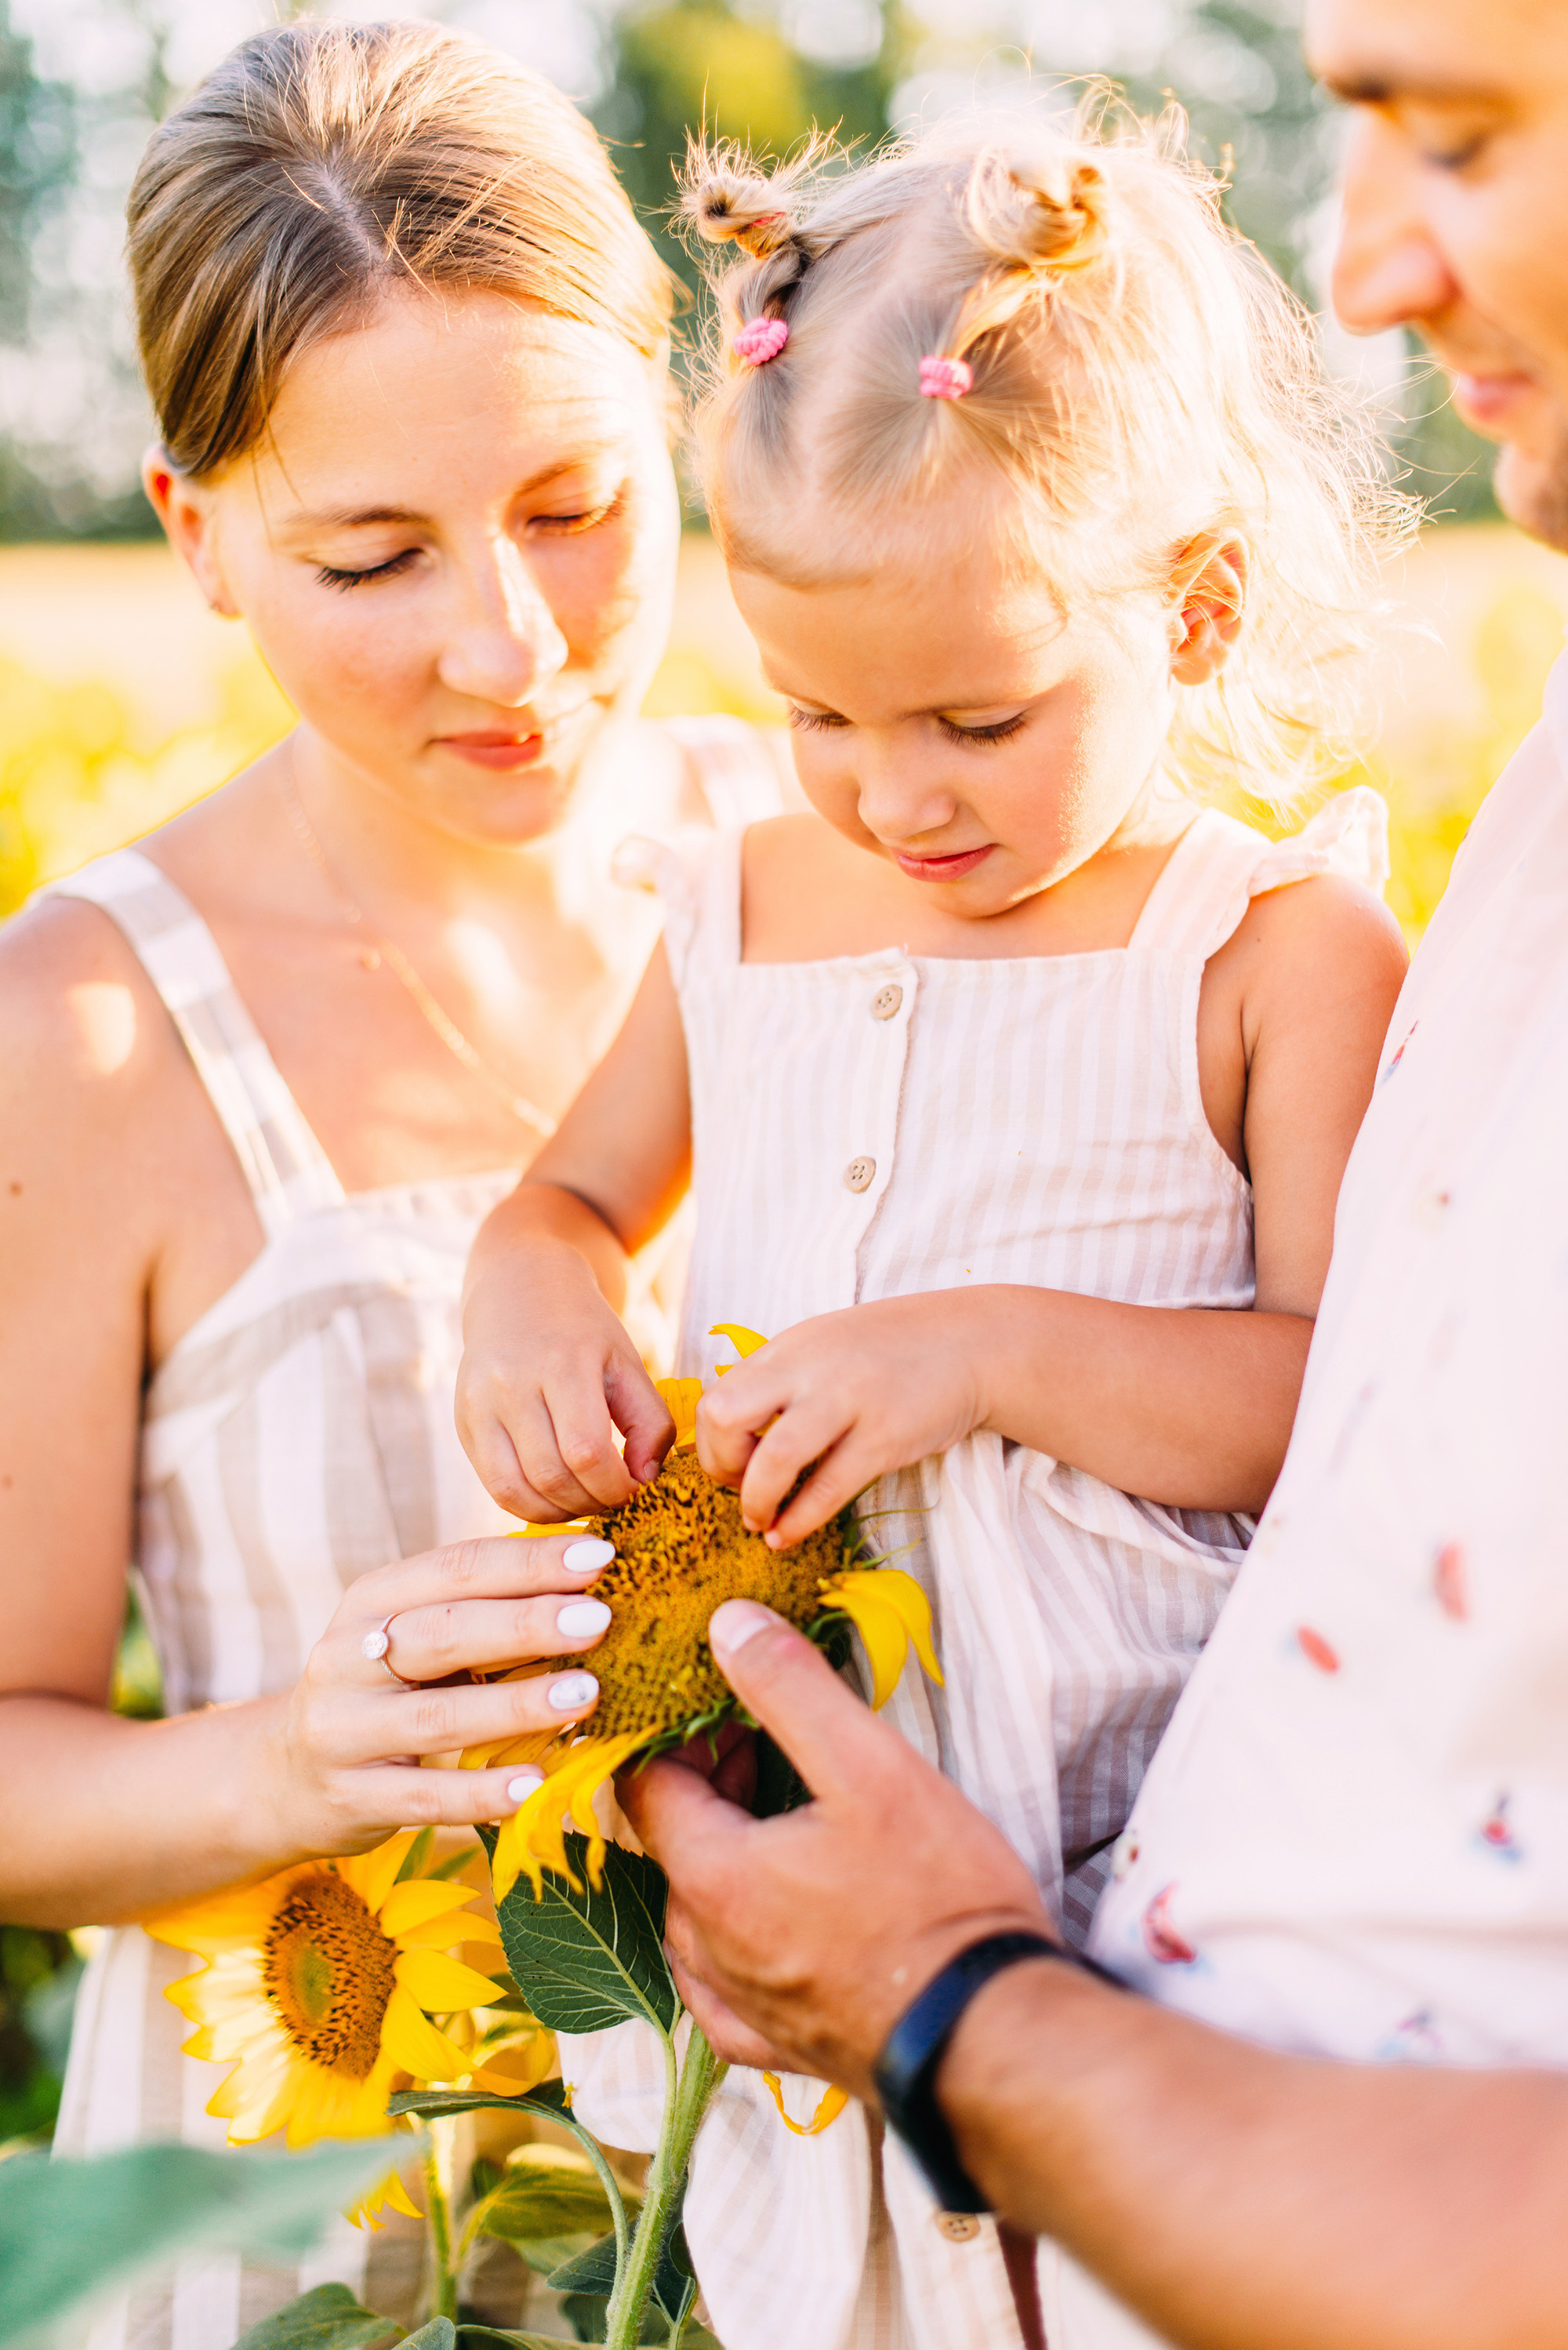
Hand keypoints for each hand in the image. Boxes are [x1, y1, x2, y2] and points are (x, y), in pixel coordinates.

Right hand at [261, 1532, 620, 1861]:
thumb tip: (588, 1572)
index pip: (456, 1567)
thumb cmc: (383, 1691)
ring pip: (438, 1716)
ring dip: (517, 1705)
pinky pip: (425, 1798)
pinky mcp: (350, 1798)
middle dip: (525, 1623)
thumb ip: (483, 1607)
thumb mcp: (414, 1636)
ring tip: (585, 1694)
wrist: (285, 1777)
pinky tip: (536, 1785)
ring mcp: (343, 1732)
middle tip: (600, 1619)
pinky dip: (482, 1792)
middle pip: (443, 1633)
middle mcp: (347, 1658)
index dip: (528, 1560)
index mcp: (372, 1600)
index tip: (600, 1554)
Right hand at [458, 1229, 673, 1518]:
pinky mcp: (464, 1423)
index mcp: (561, 1363)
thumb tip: (645, 1481)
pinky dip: (528, 1506)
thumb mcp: (628, 1364)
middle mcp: (510, 1384)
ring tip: (586, 1502)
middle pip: (551, 1475)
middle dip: (592, 1502)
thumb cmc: (584, 1332)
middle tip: (614, 1499)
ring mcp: (479, 1405)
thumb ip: (651, 1423)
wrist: (519, 1288)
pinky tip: (556, 1498)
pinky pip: (494, 1486)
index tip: (636, 1489)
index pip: (586, 1452)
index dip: (616, 1486)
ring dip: (559, 1513)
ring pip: (516, 1490)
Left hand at [618, 1600, 1050, 2097]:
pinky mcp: (772, 2046)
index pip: (648, 1784)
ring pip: (698, 1906)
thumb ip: (790, 1689)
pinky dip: (739, 1927)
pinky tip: (780, 1907)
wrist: (995, 2040)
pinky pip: (723, 1978)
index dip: (679, 1731)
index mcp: (713, 1877)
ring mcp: (735, 2006)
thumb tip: (727, 1625)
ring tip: (790, 1808)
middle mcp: (705, 1949)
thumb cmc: (939, 1901)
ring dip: (728, 1849)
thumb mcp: (871, 1768)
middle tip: (769, 1738)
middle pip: (674, 1842)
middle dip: (710, 1782)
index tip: (729, 1703)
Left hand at [696, 1294, 987, 1544]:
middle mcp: (809, 1369)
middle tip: (739, 1489)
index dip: (712, 1444)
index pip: (716, 1396)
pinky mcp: (884, 1437)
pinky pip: (828, 1488)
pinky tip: (788, 1535)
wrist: (971, 1344)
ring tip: (761, 1521)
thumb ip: (780, 1380)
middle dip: (721, 1465)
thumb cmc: (891, 1352)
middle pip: (726, 1415)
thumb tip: (732, 1429)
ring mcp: (847, 1401)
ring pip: (774, 1457)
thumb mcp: (823, 1347)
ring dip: (756, 1501)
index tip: (733, 1466)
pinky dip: (798, 1521)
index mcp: (788, 1349)